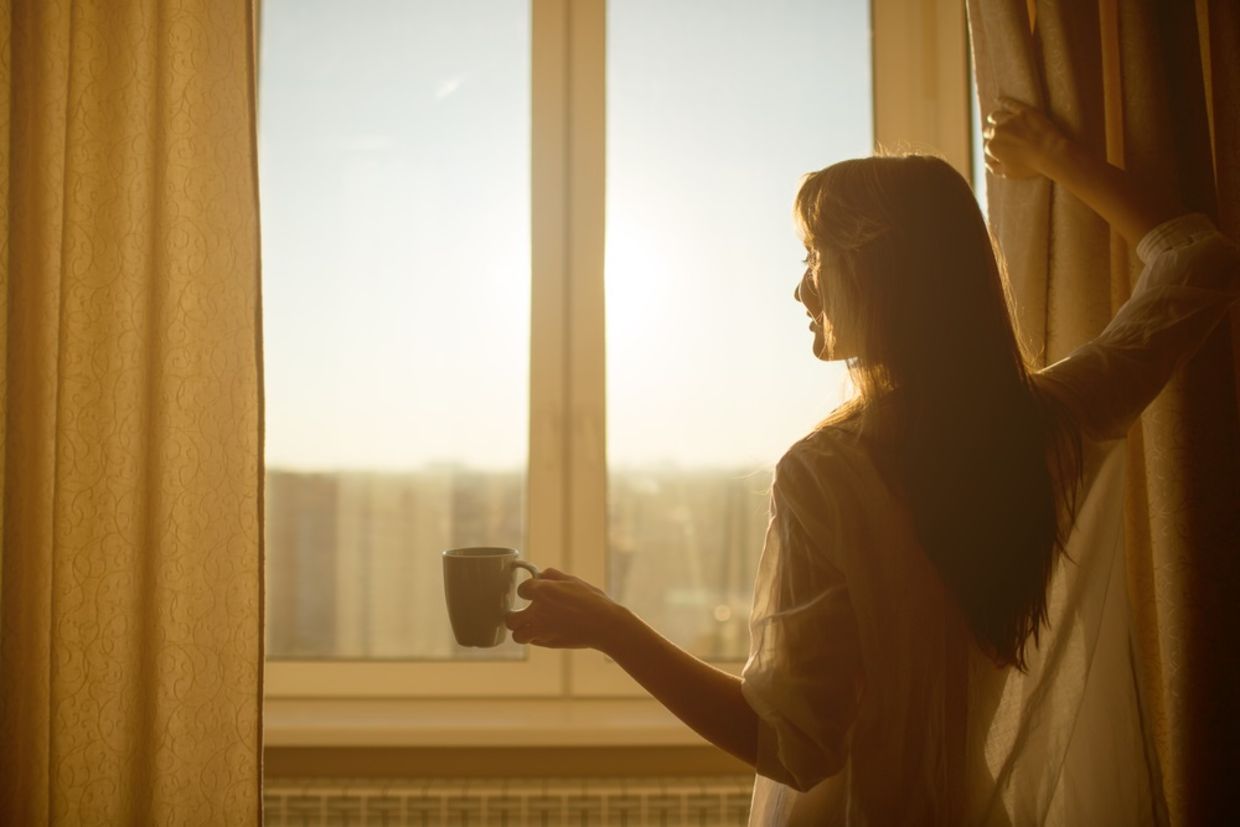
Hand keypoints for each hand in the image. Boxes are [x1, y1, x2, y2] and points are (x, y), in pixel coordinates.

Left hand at [505, 568, 632, 651]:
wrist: (604, 624)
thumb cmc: (591, 600)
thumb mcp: (572, 580)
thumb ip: (552, 575)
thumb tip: (541, 574)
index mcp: (542, 592)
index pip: (522, 589)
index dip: (526, 590)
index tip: (530, 591)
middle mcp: (537, 612)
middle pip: (510, 619)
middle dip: (513, 616)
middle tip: (519, 614)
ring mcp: (541, 630)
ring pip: (518, 636)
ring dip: (521, 631)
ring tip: (529, 627)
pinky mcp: (549, 643)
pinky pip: (534, 642)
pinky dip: (536, 638)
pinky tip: (545, 632)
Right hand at [983, 97, 1068, 179]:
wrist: (1050, 152)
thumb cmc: (1030, 165)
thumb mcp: (1009, 173)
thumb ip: (994, 168)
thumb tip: (988, 163)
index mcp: (992, 147)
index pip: (988, 147)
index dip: (994, 150)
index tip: (1000, 151)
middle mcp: (997, 131)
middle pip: (989, 131)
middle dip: (991, 134)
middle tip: (999, 137)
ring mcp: (1010, 119)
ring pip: (995, 116)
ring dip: (994, 119)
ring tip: (994, 119)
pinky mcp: (1023, 110)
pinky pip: (1009, 103)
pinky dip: (1003, 101)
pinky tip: (998, 100)